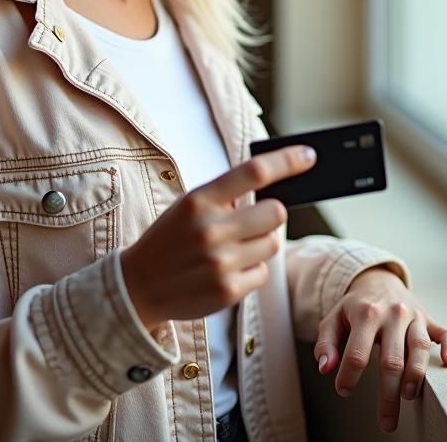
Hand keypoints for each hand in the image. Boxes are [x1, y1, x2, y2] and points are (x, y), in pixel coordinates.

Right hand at [121, 146, 317, 331]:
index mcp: (200, 200)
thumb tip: (269, 193)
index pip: (253, 172)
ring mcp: (221, 262)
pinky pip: (262, 272)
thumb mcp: (188, 207)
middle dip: (269, 216)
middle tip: (251, 221)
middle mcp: (212, 229)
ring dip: (260, 244)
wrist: (138, 285)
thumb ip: (224, 198)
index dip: (286, 161)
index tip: (308, 155)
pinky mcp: (228, 291)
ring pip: (272, 244)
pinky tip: (225, 271)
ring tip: (231, 249)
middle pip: (276, 212)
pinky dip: (250, 270)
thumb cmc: (169, 240)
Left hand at [313, 267, 446, 433]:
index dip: (349, 375)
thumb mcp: (335, 318)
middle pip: (391, 358)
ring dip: (415, 374)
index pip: (358, 351)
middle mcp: (392, 313)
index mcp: (365, 313)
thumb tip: (325, 368)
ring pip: (418, 347)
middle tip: (386, 423)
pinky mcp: (430, 319)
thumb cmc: (356, 307)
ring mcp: (414, 316)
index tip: (343, 391)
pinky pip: (445, 332)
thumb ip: (327, 342)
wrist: (380, 279)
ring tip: (408, 397)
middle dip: (388, 393)